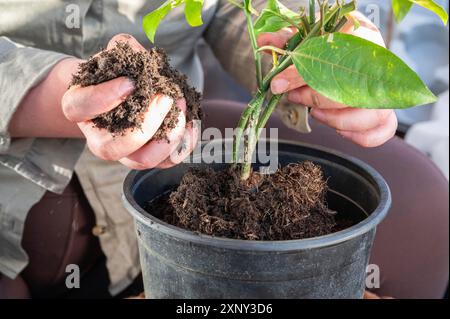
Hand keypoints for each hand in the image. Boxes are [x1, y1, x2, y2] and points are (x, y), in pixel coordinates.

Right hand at [62, 34, 198, 168]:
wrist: (128, 91)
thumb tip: (145, 60)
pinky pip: (167, 161)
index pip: (78, 108)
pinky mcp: (149, 157)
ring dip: (168, 136)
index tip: (129, 83)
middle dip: (144, 124)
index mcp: (80, 109)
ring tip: (181, 105)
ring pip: (142, 160)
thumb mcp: (117, 53)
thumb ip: (126, 49)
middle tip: (165, 97)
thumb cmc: (119, 72)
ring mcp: (125, 152)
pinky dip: (184, 143)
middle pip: (111, 148)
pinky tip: (192, 121)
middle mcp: (99, 138)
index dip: (103, 97)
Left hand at [257, 12, 397, 147]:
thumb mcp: (307, 35)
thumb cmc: (327, 42)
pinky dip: (360, 135)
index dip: (304, 74)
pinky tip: (338, 130)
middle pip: (356, 89)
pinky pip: (383, 129)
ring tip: (315, 114)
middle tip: (295, 97)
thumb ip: (288, 40)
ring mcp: (384, 90)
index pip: (335, 58)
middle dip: (318, 98)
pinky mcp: (384, 111)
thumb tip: (266, 41)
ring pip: (373, 113)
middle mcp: (379, 64)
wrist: (344, 46)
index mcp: (362, 37)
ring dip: (339, 120)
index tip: (279, 84)